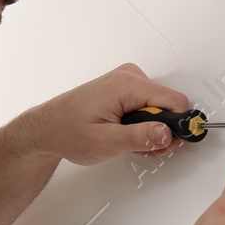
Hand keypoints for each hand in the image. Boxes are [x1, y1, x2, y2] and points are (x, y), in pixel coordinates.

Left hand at [31, 62, 192, 166]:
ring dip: (151, 130)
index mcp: (126, 85)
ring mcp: (127, 81)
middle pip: (168, 105)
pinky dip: (143, 124)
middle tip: (144, 148)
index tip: (175, 143)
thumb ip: (139, 138)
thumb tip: (167, 133)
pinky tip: (127, 134)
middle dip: (161, 132)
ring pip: (160, 108)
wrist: (47, 128)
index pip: (174, 101)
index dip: (178, 126)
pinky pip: (148, 105)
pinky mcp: (124, 88)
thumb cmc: (67, 131)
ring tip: (129, 142)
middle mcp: (129, 76)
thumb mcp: (105, 142)